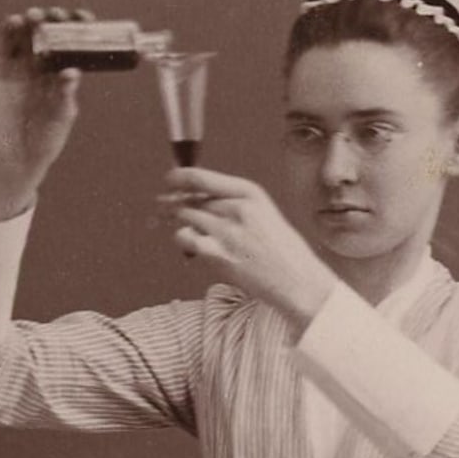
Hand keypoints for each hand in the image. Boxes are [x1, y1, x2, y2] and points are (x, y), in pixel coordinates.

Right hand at [0, 6, 92, 220]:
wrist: (14, 158)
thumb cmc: (44, 140)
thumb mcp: (60, 116)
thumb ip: (65, 94)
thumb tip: (72, 71)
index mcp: (61, 74)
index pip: (71, 44)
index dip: (78, 29)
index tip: (86, 18)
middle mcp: (41, 66)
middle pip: (48, 34)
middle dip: (54, 21)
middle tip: (59, 14)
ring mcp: (19, 66)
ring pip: (25, 36)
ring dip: (31, 21)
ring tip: (35, 15)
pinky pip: (4, 46)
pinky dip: (8, 31)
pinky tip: (15, 22)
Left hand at [162, 167, 337, 330]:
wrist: (297, 280)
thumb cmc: (282, 250)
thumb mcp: (262, 213)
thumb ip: (232, 204)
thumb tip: (195, 198)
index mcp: (249, 193)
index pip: (201, 178)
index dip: (178, 177)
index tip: (169, 179)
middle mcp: (236, 207)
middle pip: (189, 197)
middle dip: (171, 202)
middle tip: (161, 207)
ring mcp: (226, 231)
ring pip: (183, 216)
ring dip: (173, 220)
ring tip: (169, 223)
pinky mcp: (218, 254)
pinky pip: (185, 239)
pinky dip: (183, 240)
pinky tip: (189, 246)